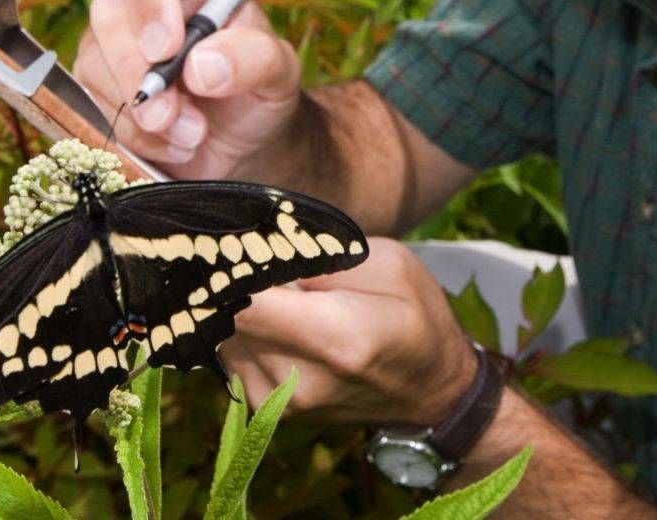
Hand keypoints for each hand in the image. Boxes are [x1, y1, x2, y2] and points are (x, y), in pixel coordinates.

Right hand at [74, 0, 302, 178]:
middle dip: (137, 72)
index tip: (165, 50)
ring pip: (94, 62)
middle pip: (110, 11)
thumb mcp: (278, 72)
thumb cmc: (260, 90)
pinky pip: (93, 103)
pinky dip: (132, 134)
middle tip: (172, 116)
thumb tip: (201, 66)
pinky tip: (172, 143)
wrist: (242, 141)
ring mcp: (115, 39)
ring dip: (140, 112)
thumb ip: (253, 59)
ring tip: (192, 134)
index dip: (152, 0)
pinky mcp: (99, 81)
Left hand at [223, 240, 479, 425]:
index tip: (243, 246)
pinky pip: (233, 356)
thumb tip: (264, 253)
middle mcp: (302, 380)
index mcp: (337, 339)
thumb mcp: (389, 263)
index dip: (234, 270)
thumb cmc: (415, 314)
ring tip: (285, 296)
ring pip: (226, 337)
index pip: (247, 306)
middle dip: (240, 284)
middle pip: (230, 319)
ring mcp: (282, 402)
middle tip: (268, 262)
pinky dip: (246, 333)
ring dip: (242, 309)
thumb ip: (324, 257)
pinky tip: (279, 322)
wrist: (430, 389)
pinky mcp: (269, 410)